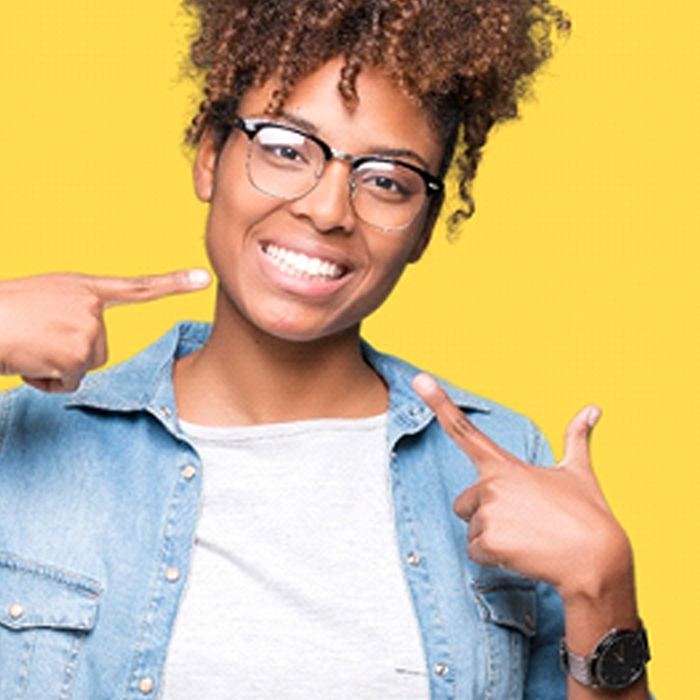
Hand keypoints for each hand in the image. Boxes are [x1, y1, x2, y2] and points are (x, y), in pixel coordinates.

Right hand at [0, 269, 210, 392]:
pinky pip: (68, 384)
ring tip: (30, 346)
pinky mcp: (77, 356)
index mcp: (84, 288)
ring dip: (56, 367)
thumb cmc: (4, 311)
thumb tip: (87, 342)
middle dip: (69, 353)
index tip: (203, 279)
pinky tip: (26, 361)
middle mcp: (91, 307)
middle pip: (100, 349)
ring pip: (85, 367)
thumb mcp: (46, 297)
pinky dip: (46, 382)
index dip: (172, 283)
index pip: (137, 287)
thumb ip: (76, 310)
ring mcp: (87, 331)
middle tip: (37, 338)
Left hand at [412, 373, 631, 601]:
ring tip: (528, 539)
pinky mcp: (488, 542)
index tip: (419, 380)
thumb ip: (577, 438)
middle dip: (487, 516)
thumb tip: (593, 408)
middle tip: (524, 522)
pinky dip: (494, 559)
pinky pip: (475, 552)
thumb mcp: (579, 472)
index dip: (439, 402)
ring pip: (471, 530)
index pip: (464, 430)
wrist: (598, 560)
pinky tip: (522, 554)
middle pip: (465, 503)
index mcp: (505, 466)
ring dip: (493, 539)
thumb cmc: (588, 515)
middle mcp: (491, 485)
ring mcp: (488, 513)